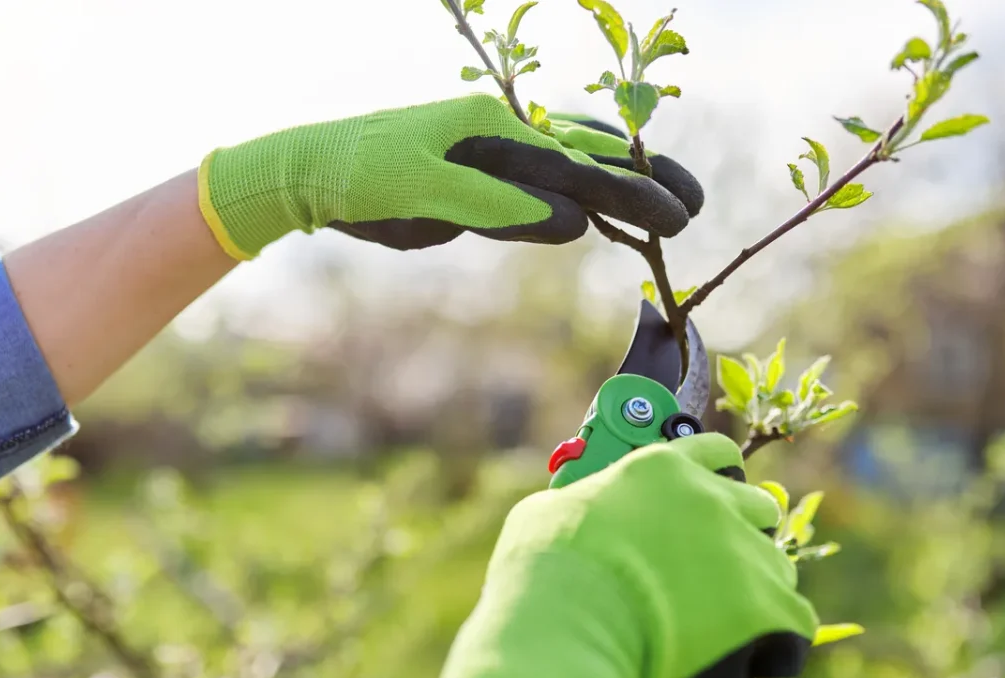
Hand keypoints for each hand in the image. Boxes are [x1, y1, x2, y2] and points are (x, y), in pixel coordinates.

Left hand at [197, 94, 702, 257]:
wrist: (310, 172)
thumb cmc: (358, 177)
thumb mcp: (420, 192)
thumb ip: (495, 206)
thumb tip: (574, 221)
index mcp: (493, 128)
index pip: (577, 166)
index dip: (632, 192)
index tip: (677, 216)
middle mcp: (502, 131)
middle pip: (589, 154)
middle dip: (643, 180)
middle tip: (693, 207)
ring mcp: (493, 152)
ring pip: (572, 164)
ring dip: (620, 182)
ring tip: (668, 198)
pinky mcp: (480, 177)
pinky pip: (542, 183)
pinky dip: (579, 191)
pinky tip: (598, 205)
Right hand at [410, 433, 817, 677]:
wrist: (567, 627)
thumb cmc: (544, 573)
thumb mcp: (550, 515)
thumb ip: (582, 506)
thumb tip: (577, 517)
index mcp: (662, 468)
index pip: (716, 454)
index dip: (718, 478)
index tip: (713, 502)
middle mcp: (712, 500)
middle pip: (759, 508)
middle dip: (743, 536)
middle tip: (715, 572)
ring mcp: (743, 552)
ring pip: (778, 567)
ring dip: (758, 591)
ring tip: (724, 625)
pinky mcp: (766, 608)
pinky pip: (798, 622)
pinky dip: (779, 642)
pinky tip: (753, 657)